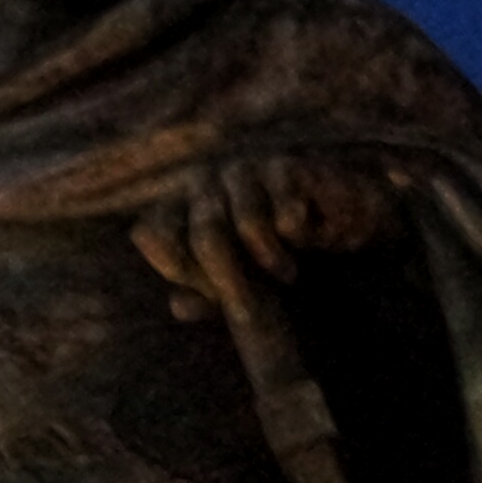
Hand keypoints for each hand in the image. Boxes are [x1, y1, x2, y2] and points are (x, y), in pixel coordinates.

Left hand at [132, 154, 396, 318]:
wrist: (330, 225)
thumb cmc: (268, 258)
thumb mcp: (233, 288)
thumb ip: (202, 299)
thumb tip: (179, 306)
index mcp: (178, 209)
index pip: (151, 232)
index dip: (176, 268)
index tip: (206, 298)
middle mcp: (204, 183)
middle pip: (206, 234)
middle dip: (229, 281)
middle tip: (249, 315)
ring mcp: (243, 171)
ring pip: (250, 224)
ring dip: (272, 260)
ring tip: (286, 274)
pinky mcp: (285, 167)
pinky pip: (288, 214)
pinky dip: (300, 237)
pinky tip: (311, 240)